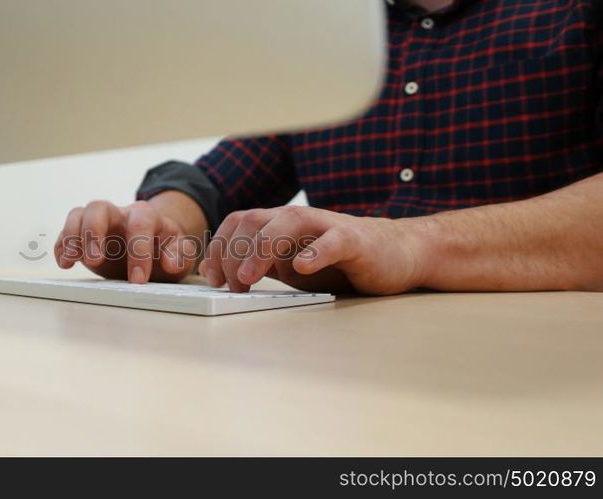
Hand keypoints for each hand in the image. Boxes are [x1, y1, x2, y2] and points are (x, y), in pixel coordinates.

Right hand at [55, 200, 198, 282]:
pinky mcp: (83, 237)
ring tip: (72, 259)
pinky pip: (65, 233)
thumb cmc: (165, 249)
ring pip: (78, 215)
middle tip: (95, 260)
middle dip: (93, 232)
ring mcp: (98, 224)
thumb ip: (179, 254)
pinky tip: (64, 263)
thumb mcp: (179, 252)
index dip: (139, 251)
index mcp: (145, 216)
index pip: (140, 224)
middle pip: (98, 208)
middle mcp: (118, 215)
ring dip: (72, 236)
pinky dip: (61, 246)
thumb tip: (170, 262)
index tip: (138, 280)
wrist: (153, 248)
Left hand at [198, 206, 424, 294]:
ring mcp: (326, 226)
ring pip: (286, 223)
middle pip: (253, 220)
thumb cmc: (342, 262)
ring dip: (261, 249)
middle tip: (231, 286)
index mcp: (279, 224)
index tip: (212, 279)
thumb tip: (226, 278)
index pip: (238, 223)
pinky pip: (332, 241)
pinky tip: (301, 267)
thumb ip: (264, 264)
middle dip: (233, 252)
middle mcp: (298, 219)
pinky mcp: (355, 241)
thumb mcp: (293, 265)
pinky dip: (314, 253)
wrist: (398, 253)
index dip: (219, 248)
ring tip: (249, 277)